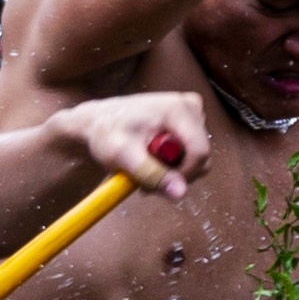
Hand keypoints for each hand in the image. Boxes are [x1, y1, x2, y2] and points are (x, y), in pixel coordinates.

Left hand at [54, 93, 208, 196]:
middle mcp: (190, 106)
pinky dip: (173, 162)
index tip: (160, 183)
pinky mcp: (189, 121)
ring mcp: (191, 112)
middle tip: (145, 176)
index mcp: (178, 109)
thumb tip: (181, 193)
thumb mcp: (122, 155)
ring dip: (173, 170)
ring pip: (196, 157)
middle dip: (175, 174)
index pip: (200, 151)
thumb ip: (152, 173)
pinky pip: (191, 152)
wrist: (98, 121)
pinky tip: (151, 159)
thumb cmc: (106, 132)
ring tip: (145, 166)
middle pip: (200, 156)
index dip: (184, 175)